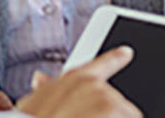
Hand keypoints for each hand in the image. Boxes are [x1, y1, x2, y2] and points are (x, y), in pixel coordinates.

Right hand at [16, 47, 140, 117]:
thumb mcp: (32, 109)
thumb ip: (43, 92)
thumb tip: (40, 78)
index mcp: (71, 82)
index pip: (98, 65)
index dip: (114, 59)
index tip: (127, 52)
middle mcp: (91, 85)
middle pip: (114, 102)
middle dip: (107, 117)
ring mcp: (105, 98)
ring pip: (127, 114)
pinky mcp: (114, 108)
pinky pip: (133, 117)